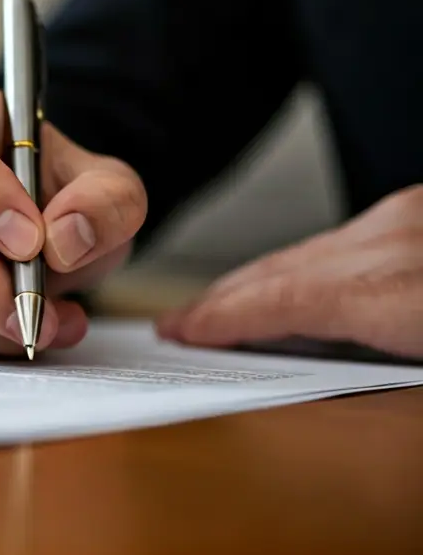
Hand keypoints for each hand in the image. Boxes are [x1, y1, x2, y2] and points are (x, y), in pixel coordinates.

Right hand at [157, 184, 422, 359]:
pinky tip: (291, 279)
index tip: (184, 332)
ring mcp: (412, 217)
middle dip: (222, 299)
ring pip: (308, 250)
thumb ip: (383, 353)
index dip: (228, 318)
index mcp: (410, 292)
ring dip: (255, 279)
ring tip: (218, 305)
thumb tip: (320, 364)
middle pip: (285, 270)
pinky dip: (302, 264)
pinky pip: (344, 238)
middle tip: (177, 323)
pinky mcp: (421, 212)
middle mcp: (400, 239)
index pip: (291, 302)